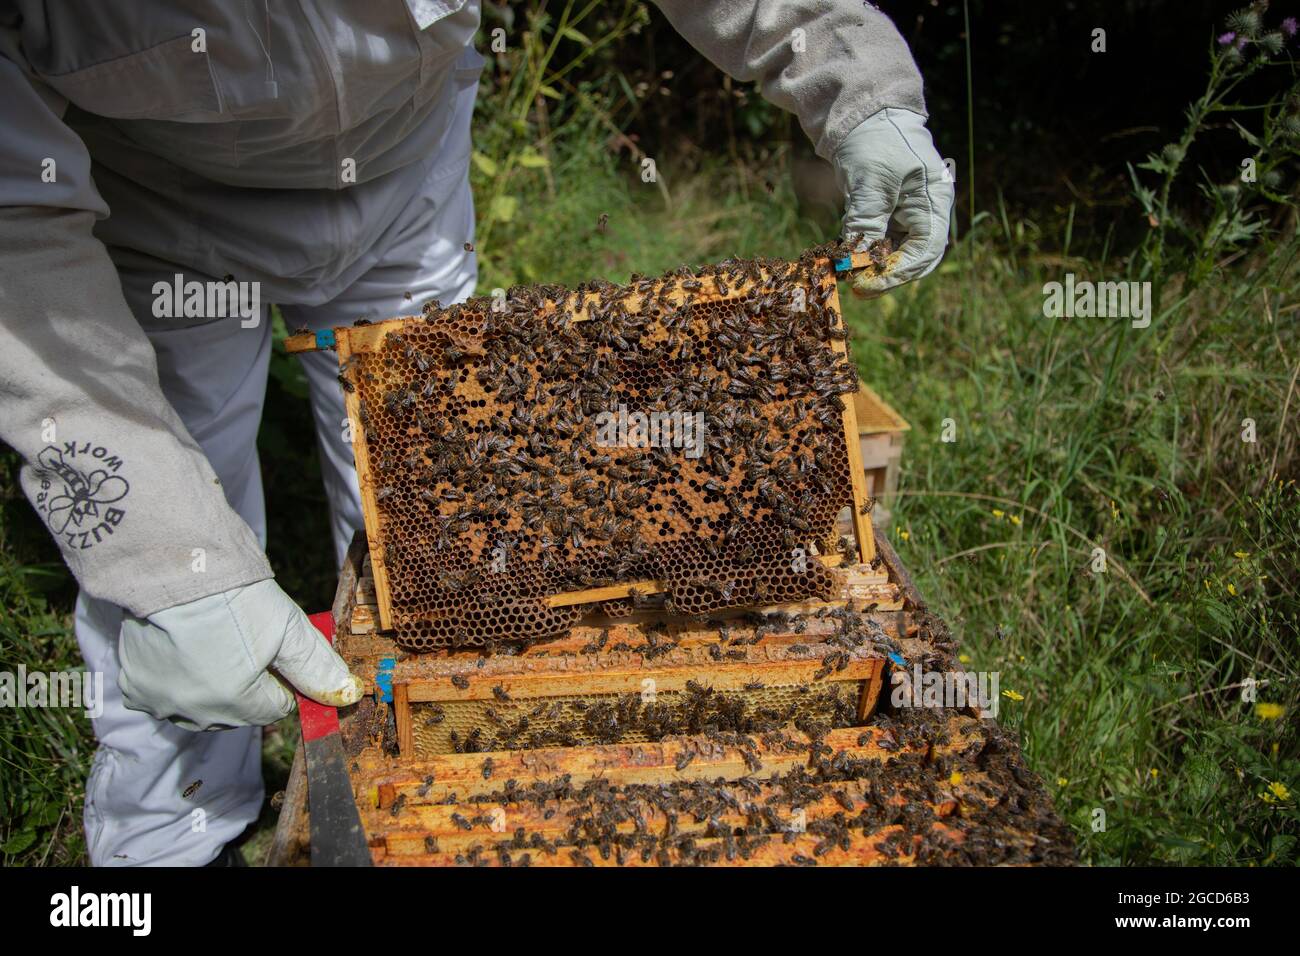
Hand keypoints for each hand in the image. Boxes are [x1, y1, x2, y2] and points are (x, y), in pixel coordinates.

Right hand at [118, 579, 363, 731]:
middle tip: (241, 640)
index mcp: (235, 704)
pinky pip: (164, 694)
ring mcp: (160, 702)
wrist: (175, 564)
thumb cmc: (234, 596)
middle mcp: (194, 713)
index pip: (275, 707)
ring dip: (209, 683)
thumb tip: (344, 692)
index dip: (281, 678)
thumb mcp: (288, 629)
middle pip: (238, 710)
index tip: (272, 650)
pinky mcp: (133, 686)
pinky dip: (174, 677)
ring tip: (210, 640)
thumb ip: (315, 667)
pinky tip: (181, 644)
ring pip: (200, 705)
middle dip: (247, 683)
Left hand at [832, 108, 953, 295]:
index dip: (900, 272)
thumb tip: (855, 258)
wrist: (863, 117)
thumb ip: (868, 219)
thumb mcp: (872, 180)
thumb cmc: (876, 141)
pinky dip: (864, 254)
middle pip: (914, 259)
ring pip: (895, 255)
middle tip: (858, 288)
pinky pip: (880, 244)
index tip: (870, 283)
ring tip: (847, 274)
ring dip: (873, 267)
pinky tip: (845, 259)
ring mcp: (907, 215)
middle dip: (888, 276)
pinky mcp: (888, 216)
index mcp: (934, 201)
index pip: (926, 250)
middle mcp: (926, 212)